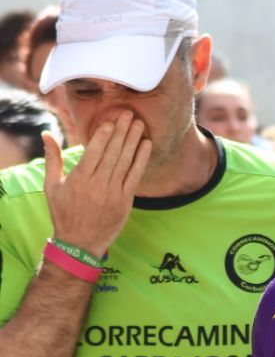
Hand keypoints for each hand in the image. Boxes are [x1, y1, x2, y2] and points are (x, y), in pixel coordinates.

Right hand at [43, 112, 152, 256]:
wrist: (80, 242)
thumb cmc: (64, 212)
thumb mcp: (52, 186)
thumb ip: (52, 159)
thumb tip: (46, 134)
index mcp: (79, 179)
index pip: (94, 152)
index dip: (104, 136)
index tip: (111, 120)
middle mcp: (97, 184)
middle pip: (113, 153)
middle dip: (122, 132)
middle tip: (130, 114)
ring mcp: (114, 193)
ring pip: (125, 162)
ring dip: (134, 141)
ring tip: (140, 124)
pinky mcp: (126, 201)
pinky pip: (135, 176)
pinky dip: (141, 160)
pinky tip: (146, 145)